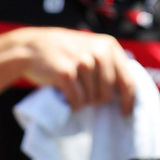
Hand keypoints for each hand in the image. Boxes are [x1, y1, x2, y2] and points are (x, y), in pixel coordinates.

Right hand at [11, 28, 136, 113]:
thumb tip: (128, 92)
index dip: (128, 100)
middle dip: (98, 100)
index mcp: (109, 46)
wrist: (31, 47)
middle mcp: (99, 52)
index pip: (128, 80)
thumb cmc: (64, 52)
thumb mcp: (91, 48)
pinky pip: (77, 101)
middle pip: (109, 93)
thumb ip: (109, 63)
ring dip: (82, 100)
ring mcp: (83, 62)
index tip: (125, 113)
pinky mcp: (67, 73)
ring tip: (72, 89)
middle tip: (85, 94)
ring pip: (92, 99)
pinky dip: (72, 104)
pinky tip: (65, 96)